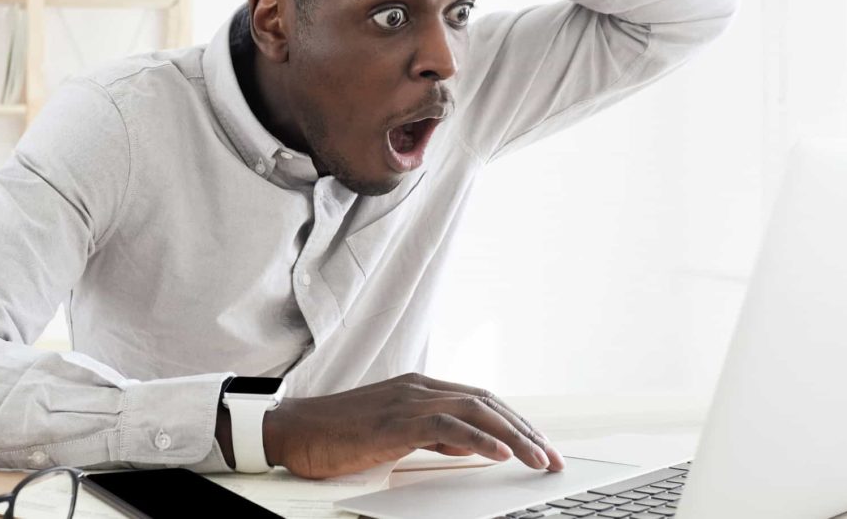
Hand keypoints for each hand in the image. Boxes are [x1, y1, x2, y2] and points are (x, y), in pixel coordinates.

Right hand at [259, 373, 565, 478]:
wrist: (294, 430)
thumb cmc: (337, 435)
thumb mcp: (394, 434)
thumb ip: (431, 434)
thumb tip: (467, 446)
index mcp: (419, 388)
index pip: (481, 400)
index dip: (516, 421)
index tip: (541, 445)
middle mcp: (418, 387)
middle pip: (487, 402)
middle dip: (526, 429)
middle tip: (552, 456)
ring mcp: (407, 400)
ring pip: (475, 410)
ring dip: (514, 436)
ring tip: (539, 458)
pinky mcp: (395, 421)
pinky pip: (446, 426)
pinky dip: (478, 439)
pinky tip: (499, 453)